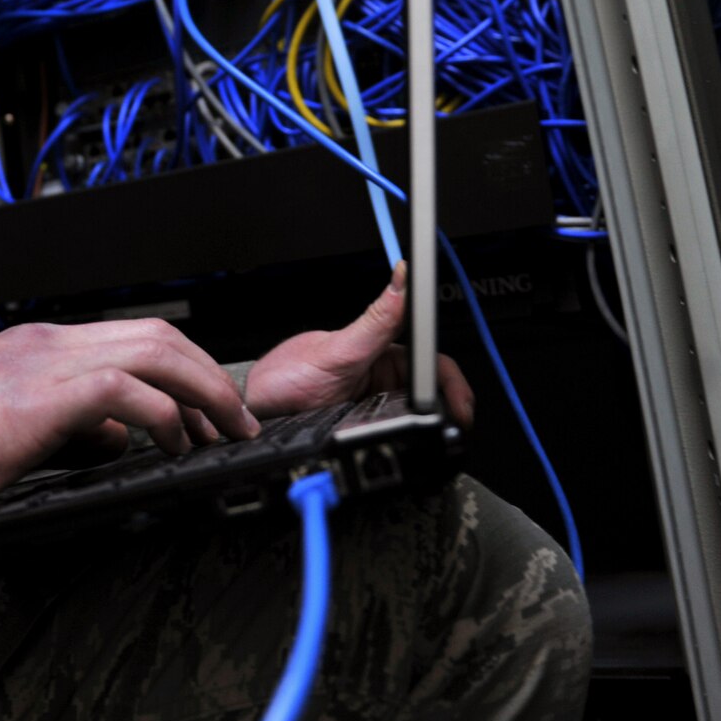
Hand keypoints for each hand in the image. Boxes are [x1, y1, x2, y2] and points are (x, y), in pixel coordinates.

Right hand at [0, 318, 260, 520]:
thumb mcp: (10, 433)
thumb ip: (66, 427)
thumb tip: (114, 438)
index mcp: (36, 348)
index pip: (132, 339)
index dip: (186, 370)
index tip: (212, 407)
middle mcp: (46, 344)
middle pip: (156, 335)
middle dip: (210, 376)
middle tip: (237, 419)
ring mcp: (43, 363)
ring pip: (152, 352)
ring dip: (202, 390)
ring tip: (224, 430)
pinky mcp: (39, 397)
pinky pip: (123, 388)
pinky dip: (162, 414)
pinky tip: (173, 443)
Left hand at [242, 262, 475, 424]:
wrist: (258, 412)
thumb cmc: (287, 375)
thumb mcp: (337, 350)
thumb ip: (375, 320)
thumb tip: (403, 276)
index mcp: (382, 351)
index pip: (433, 361)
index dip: (452, 382)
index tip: (461, 402)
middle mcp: (382, 377)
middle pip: (432, 392)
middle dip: (447, 408)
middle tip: (453, 427)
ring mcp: (375, 404)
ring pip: (419, 415)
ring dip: (429, 425)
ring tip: (434, 436)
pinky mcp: (365, 427)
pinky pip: (396, 432)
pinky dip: (408, 439)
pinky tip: (409, 444)